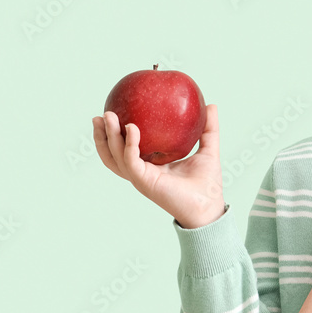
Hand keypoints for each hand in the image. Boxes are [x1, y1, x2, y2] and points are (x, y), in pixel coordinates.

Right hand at [92, 105, 224, 227]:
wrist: (209, 207)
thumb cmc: (207, 184)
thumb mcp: (208, 149)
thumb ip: (208, 128)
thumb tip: (211, 105)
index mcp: (151, 165)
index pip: (125, 149)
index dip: (115, 133)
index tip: (112, 112)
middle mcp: (142, 172)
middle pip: (113, 154)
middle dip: (102, 135)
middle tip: (101, 114)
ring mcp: (141, 178)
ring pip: (115, 157)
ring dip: (108, 137)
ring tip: (107, 117)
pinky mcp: (145, 182)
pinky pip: (131, 161)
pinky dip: (129, 144)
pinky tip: (132, 128)